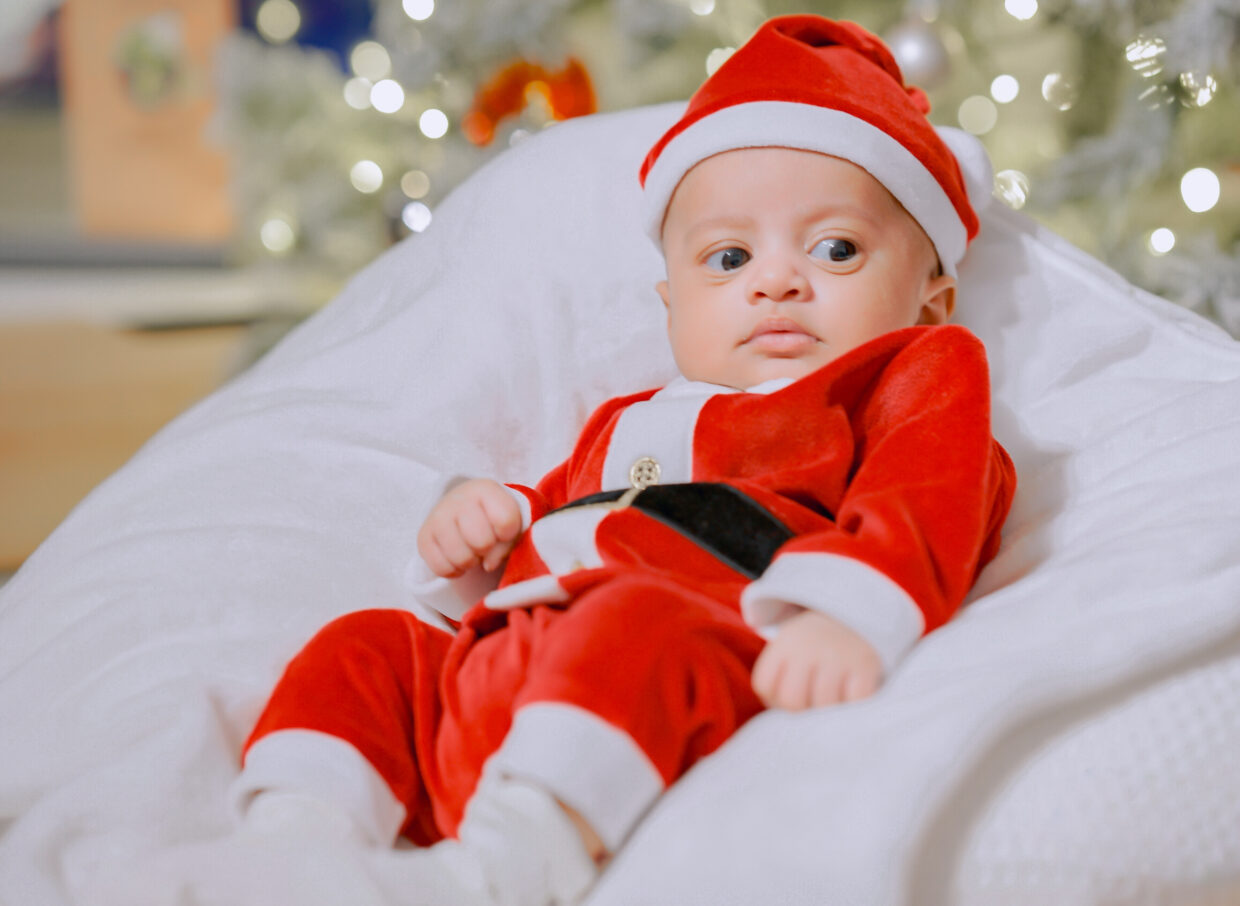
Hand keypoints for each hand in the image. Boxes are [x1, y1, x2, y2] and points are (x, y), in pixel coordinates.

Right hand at [416, 479, 522, 577]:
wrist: (460, 508)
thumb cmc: (490, 518)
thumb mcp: (509, 523)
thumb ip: (508, 543)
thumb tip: (488, 565)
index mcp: (484, 489)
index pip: (506, 521)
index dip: (508, 534)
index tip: (502, 530)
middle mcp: (457, 498)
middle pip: (483, 542)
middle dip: (487, 548)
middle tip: (484, 543)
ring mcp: (437, 517)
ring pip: (462, 559)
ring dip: (471, 562)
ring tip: (471, 550)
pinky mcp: (423, 537)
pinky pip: (442, 569)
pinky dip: (453, 570)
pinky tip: (456, 558)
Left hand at [751, 609, 881, 710]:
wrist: (861, 619)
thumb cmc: (820, 649)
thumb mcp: (793, 652)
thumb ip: (781, 683)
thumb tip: (786, 730)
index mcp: (785, 643)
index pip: (764, 685)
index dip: (775, 699)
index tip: (792, 695)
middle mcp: (808, 646)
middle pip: (792, 701)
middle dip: (803, 711)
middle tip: (816, 704)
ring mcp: (837, 655)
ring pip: (823, 705)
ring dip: (829, 713)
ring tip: (835, 702)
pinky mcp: (865, 664)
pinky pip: (854, 702)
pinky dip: (854, 707)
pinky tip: (853, 699)